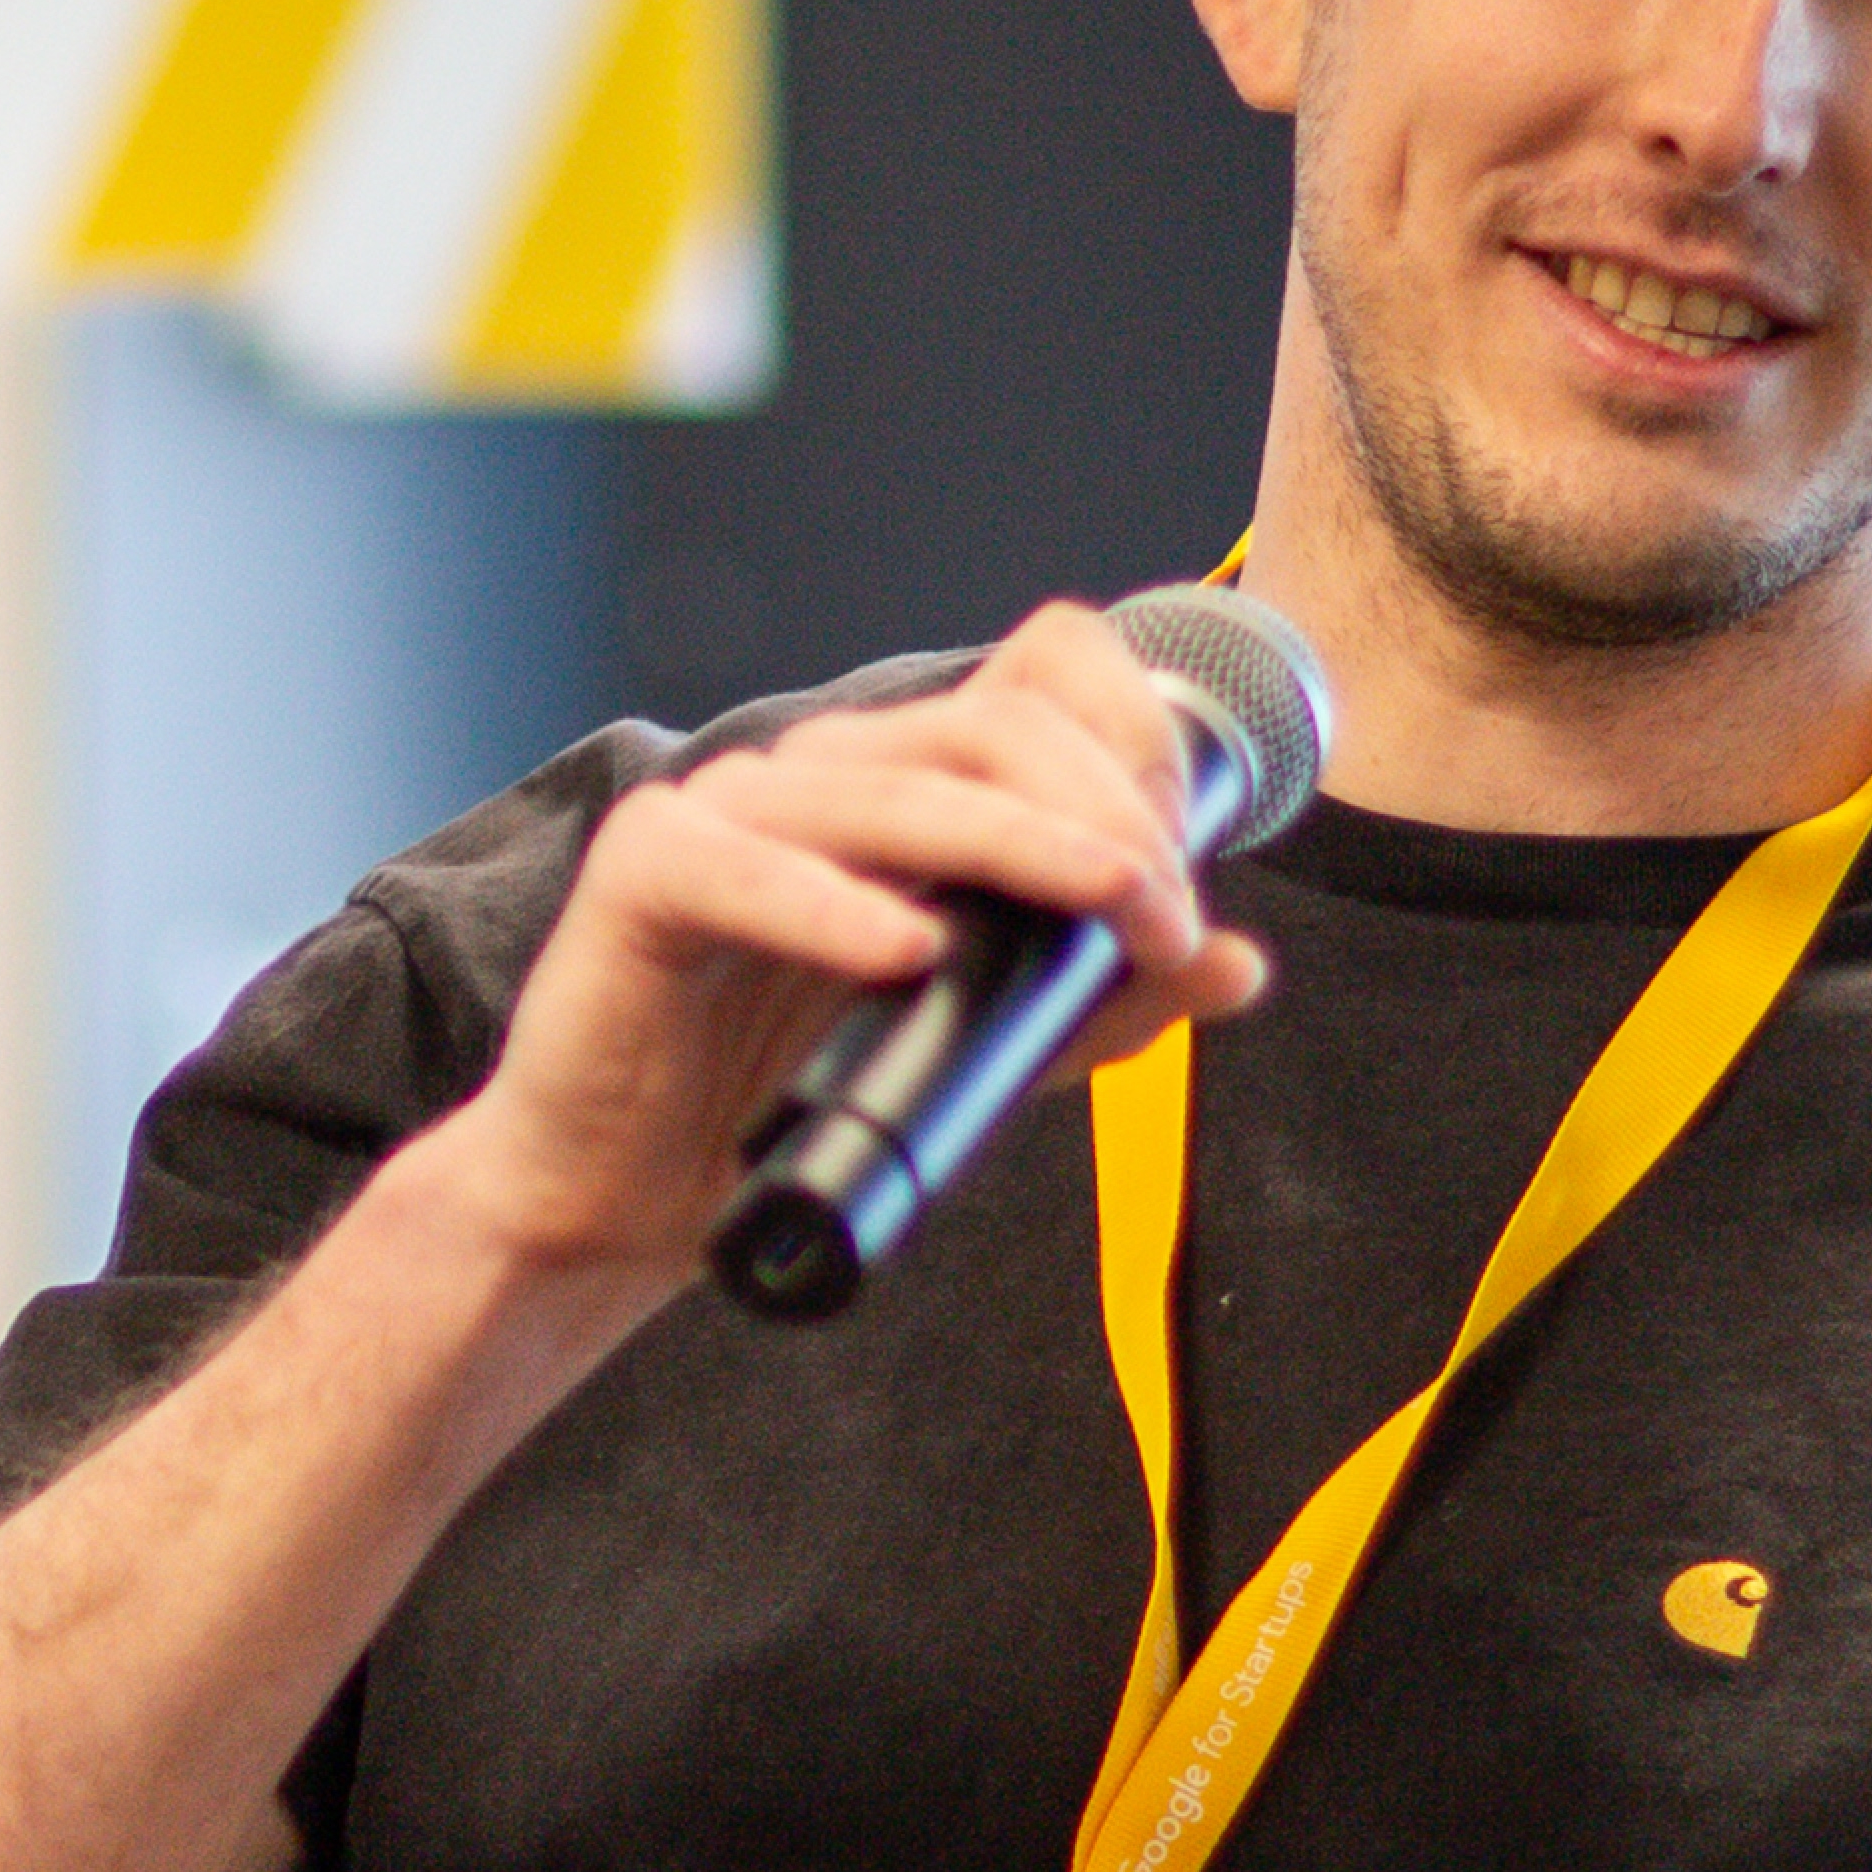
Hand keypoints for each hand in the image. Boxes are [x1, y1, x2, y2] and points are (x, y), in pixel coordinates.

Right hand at [419, 605, 1276, 1286]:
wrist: (631, 1193)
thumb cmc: (791, 1097)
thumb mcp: (983, 1047)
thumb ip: (1100, 999)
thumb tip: (1239, 966)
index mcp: (907, 786)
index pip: (1039, 677)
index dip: (1133, 738)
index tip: (1188, 859)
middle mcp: (825, 774)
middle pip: (990, 724)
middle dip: (1108, 812)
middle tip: (1169, 916)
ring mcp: (730, 811)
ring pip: (891, 787)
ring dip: (1020, 846)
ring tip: (1106, 912)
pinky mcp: (645, 873)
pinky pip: (742, 866)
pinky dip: (833, 908)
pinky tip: (909, 951)